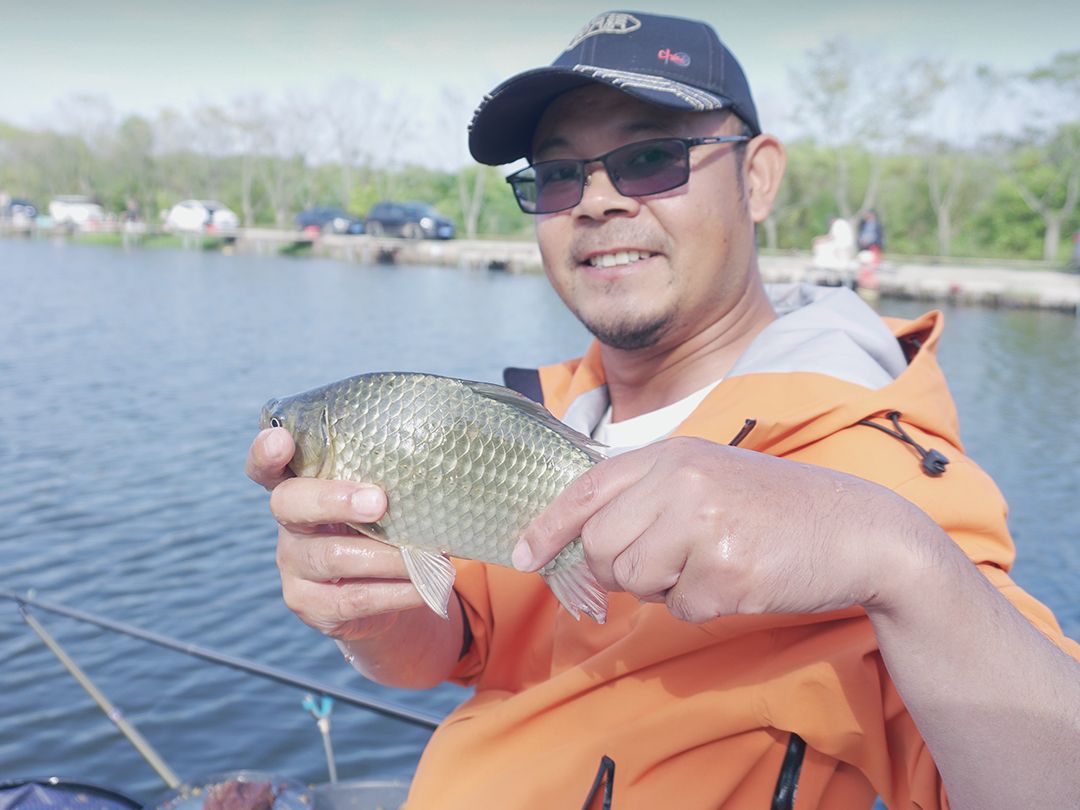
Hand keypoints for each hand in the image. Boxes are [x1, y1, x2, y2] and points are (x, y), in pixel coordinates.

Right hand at [246, 428, 426, 640]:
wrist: (386, 594)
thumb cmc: (385, 528)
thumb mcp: (382, 499)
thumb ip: (387, 482)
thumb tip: (429, 471)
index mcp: (303, 484)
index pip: (268, 464)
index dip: (266, 452)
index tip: (281, 439)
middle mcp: (289, 523)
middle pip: (290, 504)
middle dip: (333, 500)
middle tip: (379, 501)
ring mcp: (293, 565)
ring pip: (330, 556)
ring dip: (385, 556)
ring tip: (427, 556)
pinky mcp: (308, 604)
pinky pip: (351, 598)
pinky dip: (394, 592)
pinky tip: (422, 587)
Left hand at [514, 437, 909, 622]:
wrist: (858, 529)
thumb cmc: (775, 508)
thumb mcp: (708, 477)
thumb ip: (648, 497)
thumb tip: (586, 545)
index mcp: (673, 454)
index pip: (588, 489)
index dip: (548, 525)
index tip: (522, 554)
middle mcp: (683, 480)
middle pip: (602, 547)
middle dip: (621, 570)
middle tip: (667, 564)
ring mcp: (705, 524)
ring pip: (634, 582)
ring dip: (665, 589)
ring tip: (712, 564)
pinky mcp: (728, 571)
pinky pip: (681, 609)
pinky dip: (703, 606)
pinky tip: (740, 579)